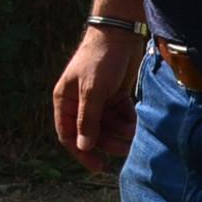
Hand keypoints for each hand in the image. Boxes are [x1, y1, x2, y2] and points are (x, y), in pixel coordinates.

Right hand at [52, 28, 144, 172]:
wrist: (121, 34)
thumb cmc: (100, 60)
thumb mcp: (92, 91)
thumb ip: (88, 120)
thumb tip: (83, 146)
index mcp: (65, 100)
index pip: (68, 135)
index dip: (81, 152)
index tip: (98, 166)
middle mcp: (79, 102)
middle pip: (91, 134)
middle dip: (107, 143)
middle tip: (124, 149)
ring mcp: (98, 100)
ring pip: (108, 127)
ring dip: (120, 134)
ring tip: (133, 135)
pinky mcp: (115, 96)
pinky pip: (120, 117)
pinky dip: (128, 123)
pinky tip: (136, 124)